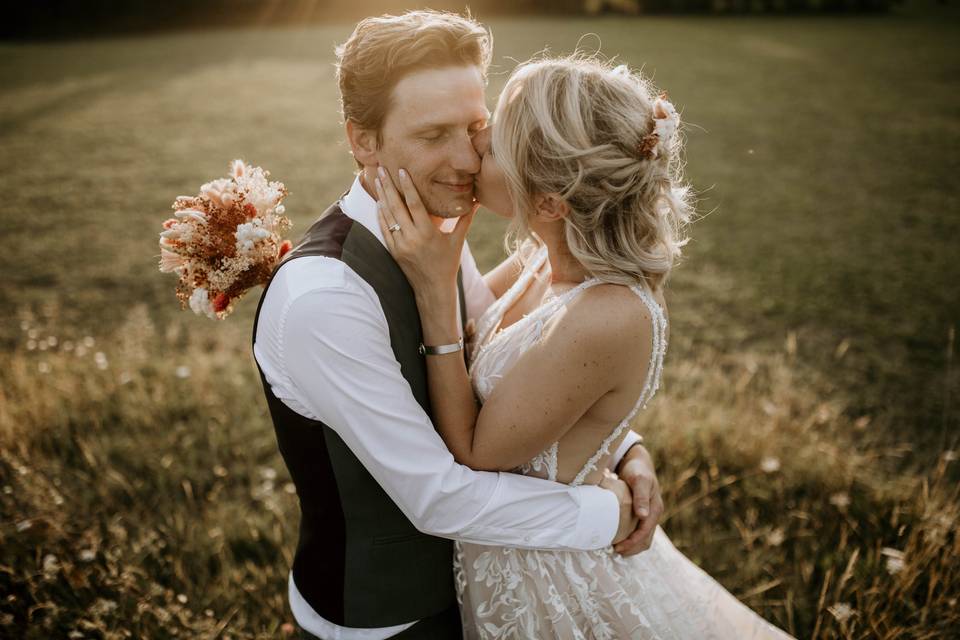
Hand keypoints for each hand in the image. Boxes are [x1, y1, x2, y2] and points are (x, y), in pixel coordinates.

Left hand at [375, 166, 475, 300]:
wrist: (433, 289)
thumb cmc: (447, 263)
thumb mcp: (457, 241)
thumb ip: (465, 219)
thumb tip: (477, 201)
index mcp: (428, 233)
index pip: (414, 204)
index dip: (407, 186)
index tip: (400, 170)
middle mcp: (412, 238)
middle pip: (396, 206)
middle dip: (388, 186)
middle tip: (381, 169)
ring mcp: (400, 245)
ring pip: (388, 216)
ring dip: (382, 197)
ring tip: (377, 180)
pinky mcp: (393, 251)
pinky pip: (384, 228)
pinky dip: (381, 214)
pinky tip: (380, 201)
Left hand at [612, 444, 662, 555]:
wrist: (637, 462)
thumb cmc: (637, 470)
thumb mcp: (639, 480)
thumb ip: (641, 497)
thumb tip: (643, 516)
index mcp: (655, 508)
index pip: (645, 532)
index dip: (632, 542)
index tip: (618, 547)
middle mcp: (653, 514)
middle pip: (646, 539)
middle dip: (632, 548)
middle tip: (615, 551)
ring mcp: (649, 515)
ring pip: (644, 538)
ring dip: (632, 546)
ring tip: (616, 549)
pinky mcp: (642, 514)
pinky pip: (639, 532)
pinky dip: (631, 539)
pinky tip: (619, 539)